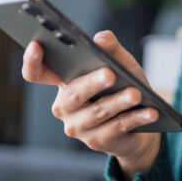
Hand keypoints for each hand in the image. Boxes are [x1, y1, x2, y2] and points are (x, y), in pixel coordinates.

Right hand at [21, 30, 161, 177]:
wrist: (141, 124)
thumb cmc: (124, 86)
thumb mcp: (121, 64)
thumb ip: (111, 49)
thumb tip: (101, 39)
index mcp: (63, 83)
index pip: (36, 73)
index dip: (31, 61)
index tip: (37, 45)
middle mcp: (64, 106)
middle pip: (74, 94)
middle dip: (92, 83)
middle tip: (109, 74)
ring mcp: (78, 127)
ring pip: (98, 112)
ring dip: (119, 102)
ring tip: (136, 94)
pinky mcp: (97, 141)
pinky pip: (117, 127)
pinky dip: (135, 118)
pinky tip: (150, 111)